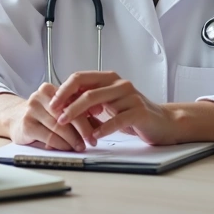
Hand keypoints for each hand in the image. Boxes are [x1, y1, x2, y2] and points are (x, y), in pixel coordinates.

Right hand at [7, 83, 99, 150]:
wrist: (14, 118)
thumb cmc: (41, 115)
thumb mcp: (59, 111)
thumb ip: (78, 115)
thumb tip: (100, 125)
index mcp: (51, 89)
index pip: (73, 102)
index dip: (87, 117)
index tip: (97, 130)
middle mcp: (40, 96)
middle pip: (66, 114)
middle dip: (82, 130)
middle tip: (91, 141)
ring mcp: (31, 109)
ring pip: (58, 126)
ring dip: (72, 140)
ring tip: (80, 147)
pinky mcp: (26, 123)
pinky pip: (48, 136)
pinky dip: (60, 144)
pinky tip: (66, 148)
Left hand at [49, 72, 179, 145]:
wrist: (162, 122)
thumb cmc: (131, 113)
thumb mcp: (108, 104)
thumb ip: (89, 101)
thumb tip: (61, 105)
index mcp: (109, 79)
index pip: (80, 78)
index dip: (64, 90)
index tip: (51, 103)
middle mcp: (119, 84)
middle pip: (87, 89)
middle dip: (68, 103)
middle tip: (56, 117)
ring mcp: (130, 96)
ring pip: (99, 102)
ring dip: (80, 116)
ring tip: (69, 126)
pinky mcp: (140, 111)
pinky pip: (117, 119)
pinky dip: (103, 128)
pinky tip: (94, 136)